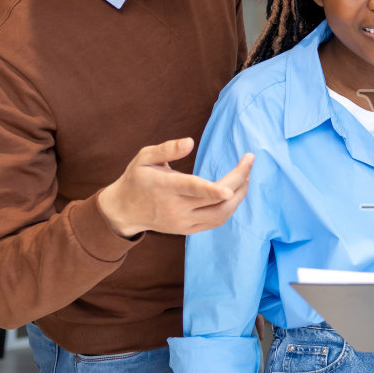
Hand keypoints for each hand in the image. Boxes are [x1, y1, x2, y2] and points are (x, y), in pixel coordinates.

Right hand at [98, 138, 254, 237]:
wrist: (124, 211)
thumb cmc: (137, 178)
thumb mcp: (144, 157)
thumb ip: (166, 149)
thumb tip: (189, 142)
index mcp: (165, 188)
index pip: (192, 189)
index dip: (212, 189)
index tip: (230, 186)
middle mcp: (175, 208)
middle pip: (215, 200)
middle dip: (238, 180)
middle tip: (249, 161)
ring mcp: (183, 222)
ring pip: (220, 214)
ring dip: (239, 195)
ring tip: (246, 176)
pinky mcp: (188, 230)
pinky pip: (216, 221)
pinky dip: (230, 207)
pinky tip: (235, 191)